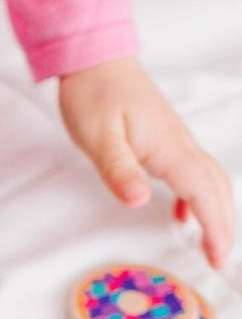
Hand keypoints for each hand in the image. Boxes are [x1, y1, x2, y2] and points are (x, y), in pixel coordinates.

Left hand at [58, 57, 233, 270]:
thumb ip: (118, 169)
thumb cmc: (93, 94)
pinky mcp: (164, 139)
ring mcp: (175, 140)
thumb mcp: (98, 136)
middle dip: (224, 225)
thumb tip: (138, 201)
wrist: (95, 58)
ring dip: (216, 211)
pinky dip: (194, 197)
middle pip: (215, 188)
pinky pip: (190, 171)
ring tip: (211, 243)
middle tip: (220, 259)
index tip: (217, 255)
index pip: (203, 192)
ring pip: (208, 180)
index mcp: (168, 146)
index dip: (215, 226)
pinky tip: (181, 215)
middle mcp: (180, 144)